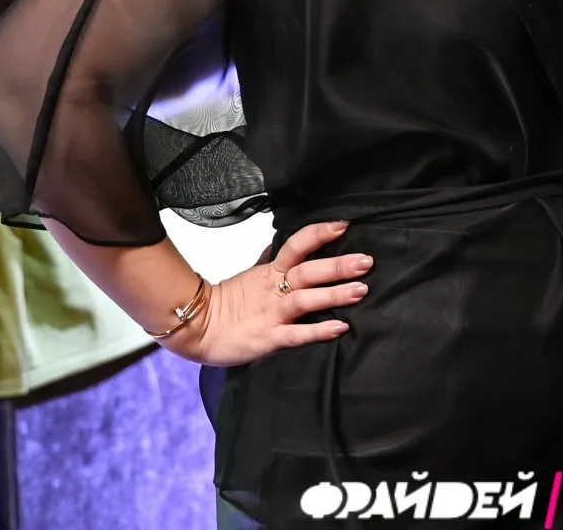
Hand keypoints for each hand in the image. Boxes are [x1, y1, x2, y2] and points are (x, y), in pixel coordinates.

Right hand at [175, 220, 371, 365]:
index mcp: (270, 272)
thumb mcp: (251, 275)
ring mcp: (272, 313)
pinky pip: (296, 334)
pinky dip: (318, 331)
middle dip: (338, 265)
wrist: (196, 328)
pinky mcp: (269, 338)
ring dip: (334, 294)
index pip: (297, 245)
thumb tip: (284, 245)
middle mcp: (274, 289)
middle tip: (367, 261)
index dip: (319, 233)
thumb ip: (271, 261)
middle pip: (308, 271)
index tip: (344, 224)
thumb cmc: (226, 303)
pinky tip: (340, 328)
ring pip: (306, 299)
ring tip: (361, 290)